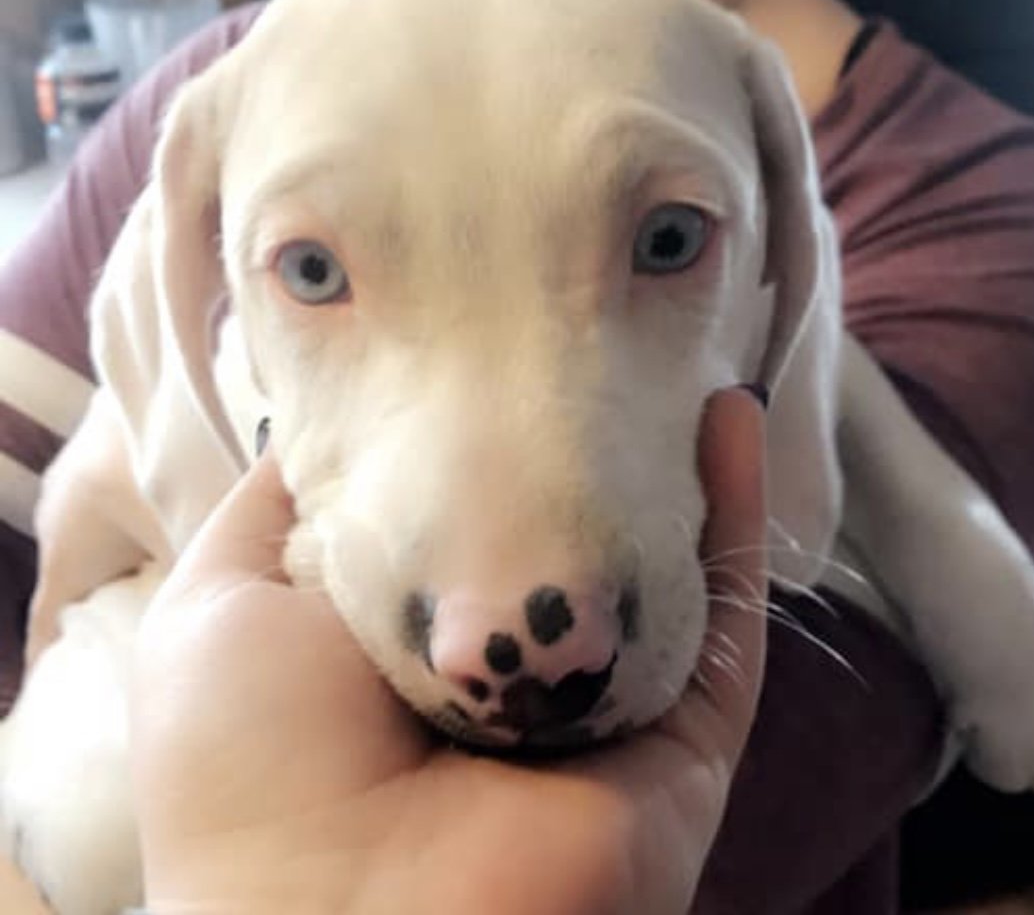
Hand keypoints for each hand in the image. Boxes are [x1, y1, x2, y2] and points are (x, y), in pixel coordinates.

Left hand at [131, 387, 767, 914]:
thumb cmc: (256, 766)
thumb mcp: (223, 609)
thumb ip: (277, 516)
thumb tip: (329, 430)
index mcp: (411, 644)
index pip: (470, 520)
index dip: (489, 432)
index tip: (506, 342)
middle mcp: (512, 676)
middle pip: (574, 539)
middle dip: (593, 443)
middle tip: (608, 339)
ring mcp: (603, 707)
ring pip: (663, 567)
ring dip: (680, 464)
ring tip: (685, 356)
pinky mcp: (682, 741)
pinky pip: (726, 619)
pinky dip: (739, 518)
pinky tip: (734, 418)